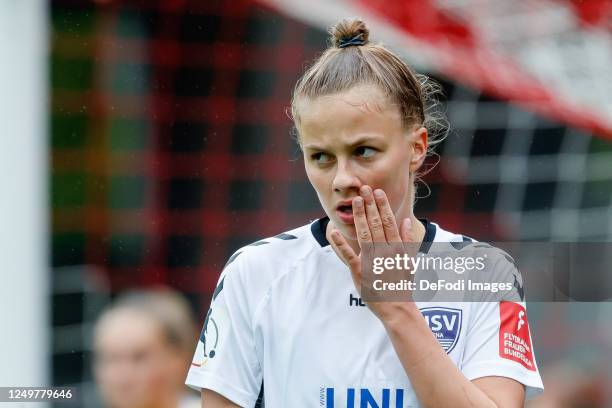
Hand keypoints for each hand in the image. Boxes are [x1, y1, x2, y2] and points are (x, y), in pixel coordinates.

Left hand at [329, 185, 419, 322]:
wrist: (397, 308)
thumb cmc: (402, 284)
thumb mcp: (409, 260)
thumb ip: (407, 240)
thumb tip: (406, 220)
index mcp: (396, 249)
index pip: (389, 222)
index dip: (382, 206)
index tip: (378, 192)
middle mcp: (385, 252)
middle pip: (376, 224)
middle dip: (369, 206)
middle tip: (364, 189)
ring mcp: (371, 261)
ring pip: (364, 234)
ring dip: (359, 216)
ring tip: (355, 201)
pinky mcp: (359, 272)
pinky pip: (349, 255)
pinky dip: (340, 243)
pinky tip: (334, 231)